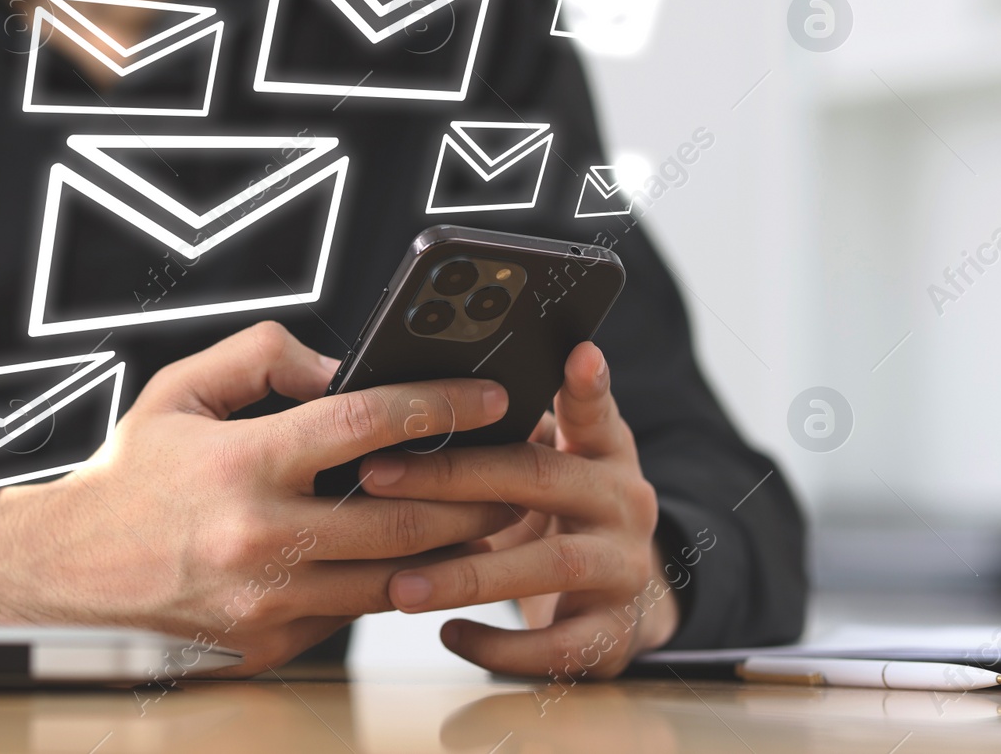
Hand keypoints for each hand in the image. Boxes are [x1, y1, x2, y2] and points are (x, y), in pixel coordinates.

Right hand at [0, 322, 513, 674]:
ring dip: (455, 549)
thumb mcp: (179, 391)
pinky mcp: (271, 643)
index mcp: (244, 461)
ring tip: (489, 518)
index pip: (366, 424)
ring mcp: (269, 598)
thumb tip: (339, 368)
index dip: (439, 404)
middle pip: (405, 514)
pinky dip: (396, 586)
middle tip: (515, 467)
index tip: (489, 396)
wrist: (68, 576)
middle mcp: (262, 534)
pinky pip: (355, 614)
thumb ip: (262, 357)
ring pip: (396, 577)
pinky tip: (421, 561)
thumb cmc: (130, 479)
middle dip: (475, 490)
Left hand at [358, 342, 678, 678]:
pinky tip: (450, 634)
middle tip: (376, 476)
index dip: (586, 385)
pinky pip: (559, 646)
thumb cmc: (552, 516)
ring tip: (399, 584)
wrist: (614, 603)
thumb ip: (507, 430)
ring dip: (468, 574)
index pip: (593, 410)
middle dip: (452, 477)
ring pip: (550, 563)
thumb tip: (410, 392)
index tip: (577, 352)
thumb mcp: (546, 464)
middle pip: (539, 478)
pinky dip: (501, 645)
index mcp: (603, 452)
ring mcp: (624, 569)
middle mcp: (624, 503)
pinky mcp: (614, 635)